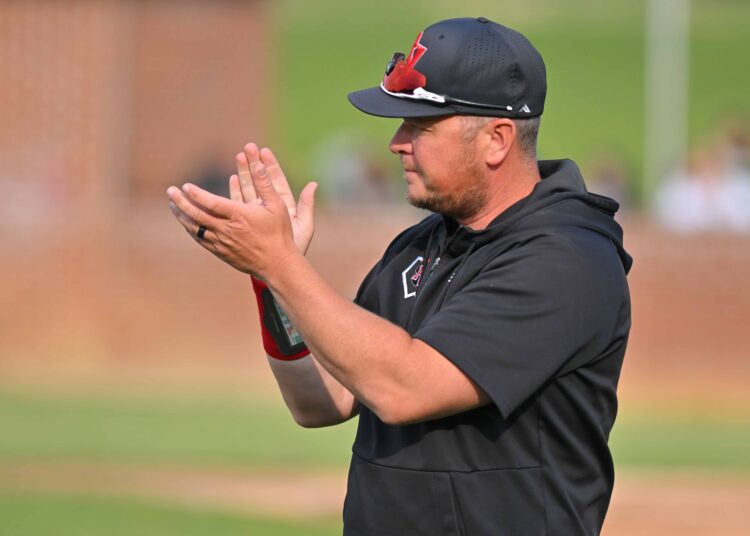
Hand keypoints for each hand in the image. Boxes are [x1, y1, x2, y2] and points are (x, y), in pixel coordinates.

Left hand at [167, 161, 300, 278]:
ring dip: (182, 216)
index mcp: (239, 216)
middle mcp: (227, 229)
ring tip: (172, 205)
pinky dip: (191, 230)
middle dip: (181, 202)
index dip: (196, 194)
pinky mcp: (221, 252)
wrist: (276, 264)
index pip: (211, 203)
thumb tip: (259, 164)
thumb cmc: (279, 233)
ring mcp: (222, 242)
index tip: (186, 186)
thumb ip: (266, 184)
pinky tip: (186, 223)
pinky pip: (201, 240)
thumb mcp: (277, 206)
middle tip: (170, 192)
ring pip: (196, 228)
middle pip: (197, 215)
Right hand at [231, 143, 316, 254]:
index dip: (270, 165)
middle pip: (260, 181)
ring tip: (239, 156)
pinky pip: (239, 203)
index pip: (277, 181)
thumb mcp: (305, 226)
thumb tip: (314, 184)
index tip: (264, 150)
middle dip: (254, 164)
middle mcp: (270, 207)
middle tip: (247, 147)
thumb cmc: (295, 248)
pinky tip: (232, 178)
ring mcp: (257, 213)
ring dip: (244, 173)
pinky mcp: (246, 221)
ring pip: (249, 189)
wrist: (280, 267)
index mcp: (285, 205)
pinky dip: (236, 191)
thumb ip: (307, 206)